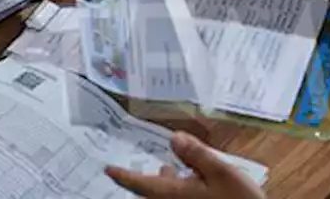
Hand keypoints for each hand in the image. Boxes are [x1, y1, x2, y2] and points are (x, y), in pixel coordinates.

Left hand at [106, 132, 264, 198]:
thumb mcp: (221, 172)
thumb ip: (197, 154)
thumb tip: (174, 137)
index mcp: (174, 194)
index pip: (141, 184)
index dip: (123, 175)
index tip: (107, 169)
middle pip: (151, 192)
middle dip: (144, 180)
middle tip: (134, 167)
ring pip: (167, 196)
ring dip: (164, 183)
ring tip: (167, 168)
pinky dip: (179, 189)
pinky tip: (193, 181)